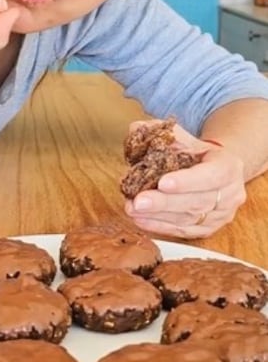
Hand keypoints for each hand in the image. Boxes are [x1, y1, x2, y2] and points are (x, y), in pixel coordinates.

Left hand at [124, 120, 245, 238]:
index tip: (162, 183)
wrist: (214, 169)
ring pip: (189, 219)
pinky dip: (160, 226)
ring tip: (131, 209)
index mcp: (228, 166)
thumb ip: (158, 132)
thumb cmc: (194, 152)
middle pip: (196, 201)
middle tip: (138, 202)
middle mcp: (230, 193)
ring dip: (157, 216)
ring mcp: (221, 214)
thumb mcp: (182, 137)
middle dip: (164, 203)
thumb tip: (135, 130)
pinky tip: (140, 220)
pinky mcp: (209, 228)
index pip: (211, 175)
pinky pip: (184, 231)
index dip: (187, 181)